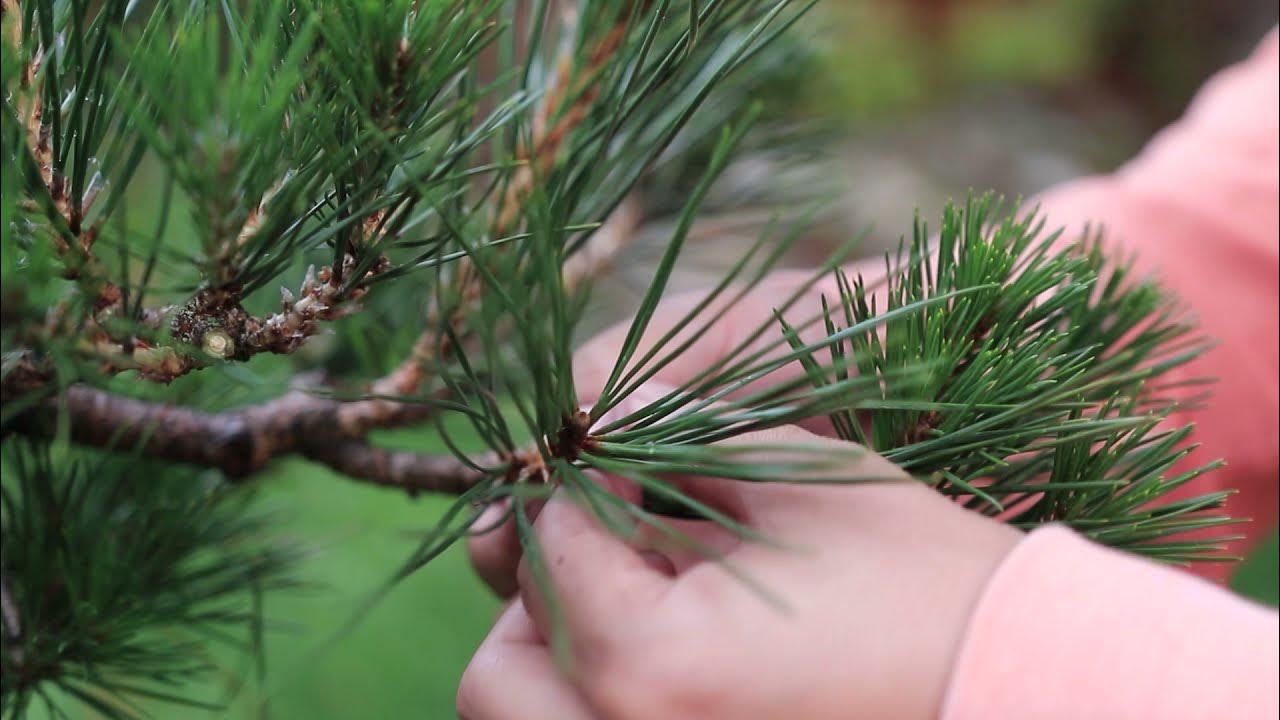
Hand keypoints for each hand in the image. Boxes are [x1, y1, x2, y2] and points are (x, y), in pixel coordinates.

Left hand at [457, 426, 1020, 719]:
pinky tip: (668, 654)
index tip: (604, 463)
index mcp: (654, 668)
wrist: (1027, 689)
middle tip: (607, 553)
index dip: (572, 490)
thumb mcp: (801, 487)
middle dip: (535, 599)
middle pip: (496, 678)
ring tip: (633, 611)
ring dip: (551, 664)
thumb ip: (674, 447)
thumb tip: (595, 422)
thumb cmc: (931, 585)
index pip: (549, 554)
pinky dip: (598, 703)